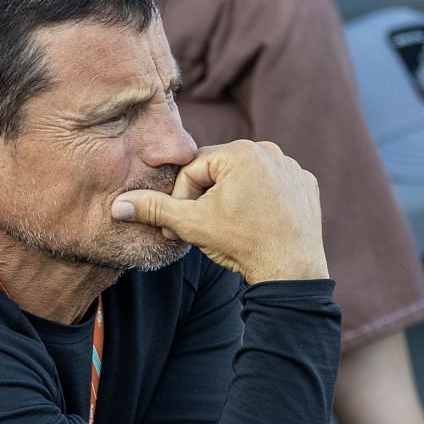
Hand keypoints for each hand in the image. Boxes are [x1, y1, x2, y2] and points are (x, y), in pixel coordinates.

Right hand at [112, 140, 327, 284]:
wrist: (290, 272)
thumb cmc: (241, 244)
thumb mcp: (191, 224)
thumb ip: (154, 209)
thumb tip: (118, 205)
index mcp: (240, 151)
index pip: (193, 169)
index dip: (182, 199)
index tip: (184, 224)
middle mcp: (269, 151)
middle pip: (220, 172)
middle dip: (207, 199)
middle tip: (204, 229)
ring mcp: (291, 167)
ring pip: (247, 179)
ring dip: (233, 199)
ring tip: (232, 228)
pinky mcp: (306, 185)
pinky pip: (274, 188)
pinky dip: (263, 202)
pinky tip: (259, 224)